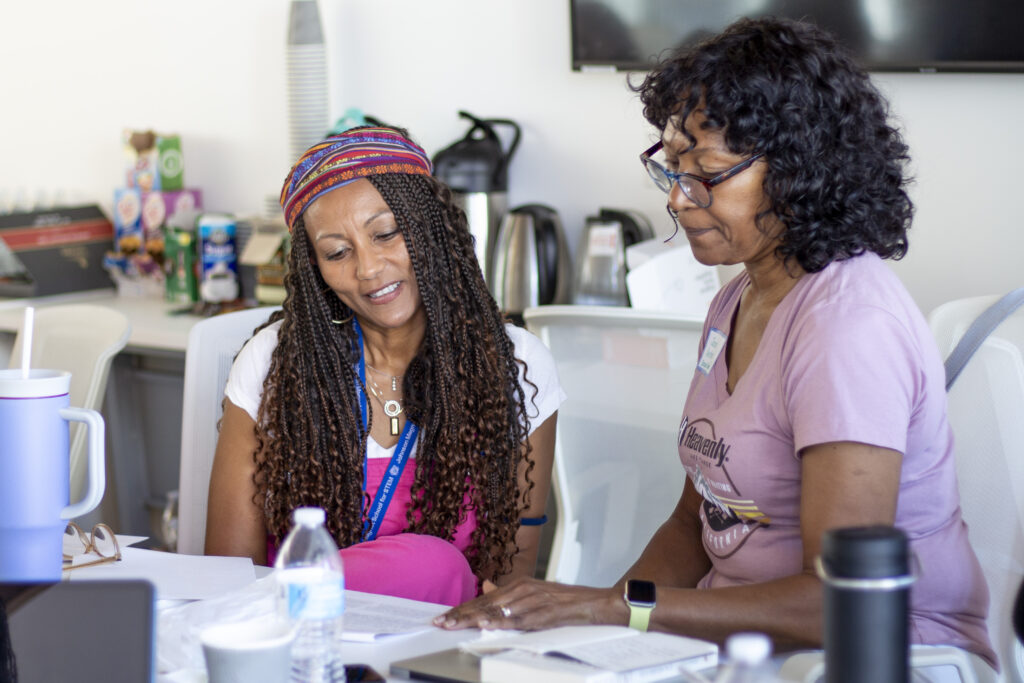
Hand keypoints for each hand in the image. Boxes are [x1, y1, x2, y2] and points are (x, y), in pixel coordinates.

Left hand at [433, 577, 625, 630]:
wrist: (599, 603)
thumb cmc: (568, 603)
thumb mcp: (535, 594)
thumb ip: (509, 593)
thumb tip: (486, 586)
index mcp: (519, 585)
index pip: (484, 599)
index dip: (462, 609)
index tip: (443, 618)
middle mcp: (524, 589)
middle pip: (485, 603)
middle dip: (461, 614)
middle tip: (440, 623)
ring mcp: (535, 599)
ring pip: (498, 610)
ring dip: (474, 618)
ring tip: (454, 624)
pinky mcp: (546, 612)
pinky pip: (520, 619)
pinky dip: (502, 622)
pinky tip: (487, 624)